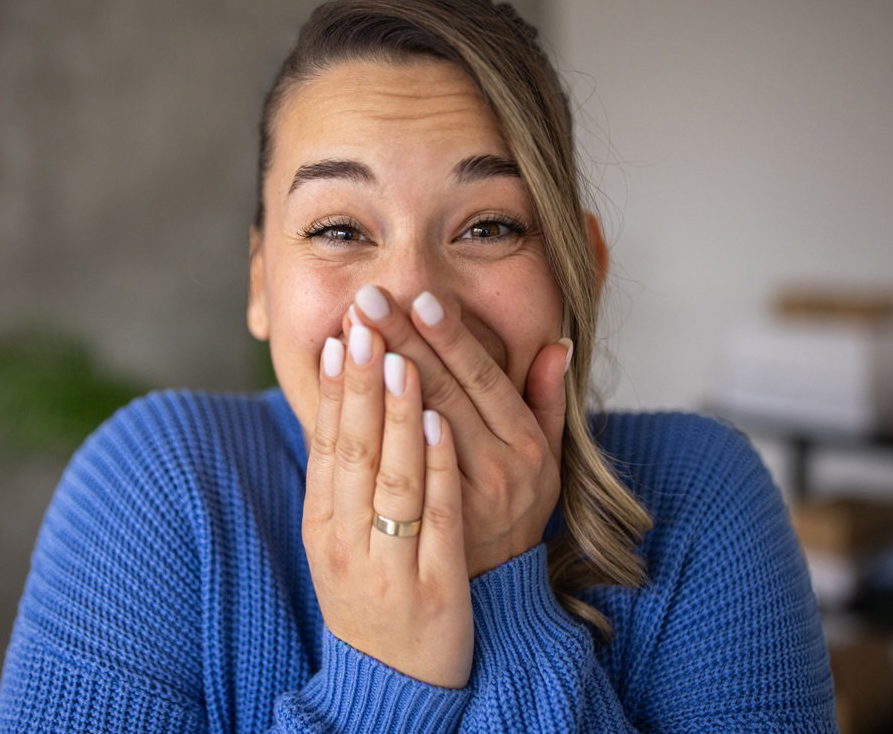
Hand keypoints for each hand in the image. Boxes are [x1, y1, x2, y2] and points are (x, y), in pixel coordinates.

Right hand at [302, 325, 473, 687]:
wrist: (391, 682)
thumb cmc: (370, 593)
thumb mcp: (341, 539)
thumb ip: (344, 477)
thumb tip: (346, 409)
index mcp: (323, 523)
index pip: (326, 444)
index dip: (334, 390)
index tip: (339, 336)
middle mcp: (346, 540)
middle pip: (353, 449)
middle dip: (361, 382)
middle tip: (364, 322)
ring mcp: (388, 563)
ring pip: (390, 476)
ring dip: (396, 414)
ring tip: (400, 359)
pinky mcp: (432, 585)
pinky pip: (433, 517)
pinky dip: (433, 468)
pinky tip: (438, 426)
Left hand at [346, 285, 567, 576]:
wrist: (489, 594)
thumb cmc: (515, 510)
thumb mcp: (548, 459)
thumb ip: (547, 401)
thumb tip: (556, 344)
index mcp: (524, 451)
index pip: (483, 383)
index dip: (452, 340)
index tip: (422, 299)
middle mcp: (492, 476)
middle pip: (439, 398)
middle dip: (401, 343)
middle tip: (369, 298)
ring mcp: (451, 505)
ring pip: (405, 434)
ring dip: (372, 379)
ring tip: (347, 334)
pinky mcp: (409, 528)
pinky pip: (378, 471)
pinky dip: (356, 429)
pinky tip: (336, 390)